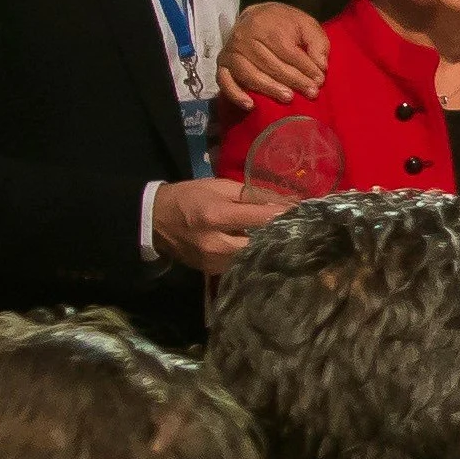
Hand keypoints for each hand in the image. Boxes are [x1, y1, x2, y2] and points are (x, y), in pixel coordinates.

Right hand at [151, 177, 287, 274]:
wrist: (156, 220)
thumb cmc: (190, 197)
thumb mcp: (219, 187)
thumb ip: (252, 195)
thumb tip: (285, 202)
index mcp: (216, 215)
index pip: (259, 219)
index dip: (283, 216)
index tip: (303, 213)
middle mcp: (215, 243)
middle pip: (258, 245)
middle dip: (277, 237)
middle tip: (296, 230)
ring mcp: (211, 261)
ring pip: (250, 258)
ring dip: (266, 249)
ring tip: (280, 239)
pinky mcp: (210, 271)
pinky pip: (239, 265)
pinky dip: (251, 257)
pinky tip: (259, 248)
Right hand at [222, 2, 329, 105]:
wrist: (255, 16)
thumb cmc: (285, 24)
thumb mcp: (306, 24)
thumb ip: (317, 43)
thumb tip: (321, 66)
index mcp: (267, 26)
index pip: (288, 51)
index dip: (305, 68)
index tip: (319, 81)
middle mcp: (244, 38)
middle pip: (270, 64)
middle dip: (293, 81)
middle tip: (311, 93)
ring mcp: (231, 52)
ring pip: (249, 75)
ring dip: (269, 89)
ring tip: (289, 98)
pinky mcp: (222, 64)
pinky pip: (224, 82)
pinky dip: (236, 95)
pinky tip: (250, 105)